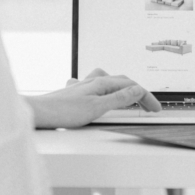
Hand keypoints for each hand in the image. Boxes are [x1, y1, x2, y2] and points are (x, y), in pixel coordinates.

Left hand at [24, 68, 160, 128]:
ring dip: (122, 88)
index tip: (156, 108)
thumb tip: (138, 90)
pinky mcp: (75, 94)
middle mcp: (92, 81)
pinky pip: (94, 87)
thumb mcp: (97, 108)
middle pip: (122, 82)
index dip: (146, 97)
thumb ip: (119, 99)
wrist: (38, 112)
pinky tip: (99, 95)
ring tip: (129, 96)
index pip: (131, 86)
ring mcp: (83, 86)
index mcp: (101, 83)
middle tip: (148, 106)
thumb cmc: (63, 111)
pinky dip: (104, 90)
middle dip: (138, 92)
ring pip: (108, 81)